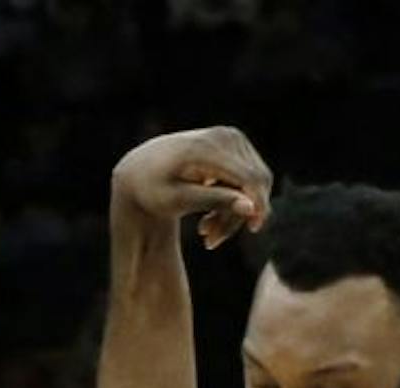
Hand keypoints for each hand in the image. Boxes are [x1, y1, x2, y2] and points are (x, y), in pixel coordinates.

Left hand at [112, 127, 272, 248]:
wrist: (140, 171)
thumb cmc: (154, 190)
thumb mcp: (178, 200)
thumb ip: (215, 201)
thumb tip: (251, 208)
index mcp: (207, 147)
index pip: (250, 178)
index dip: (258, 204)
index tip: (253, 229)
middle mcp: (225, 136)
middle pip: (255, 182)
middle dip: (240, 214)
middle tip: (211, 240)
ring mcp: (231, 138)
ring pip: (254, 183)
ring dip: (235, 213)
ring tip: (205, 232)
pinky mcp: (234, 145)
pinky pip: (248, 180)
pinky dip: (233, 202)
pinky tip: (207, 220)